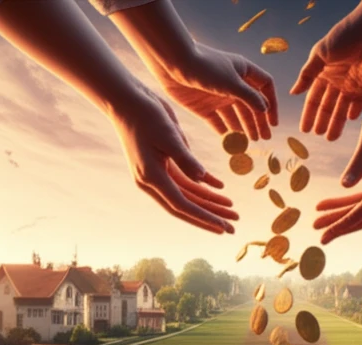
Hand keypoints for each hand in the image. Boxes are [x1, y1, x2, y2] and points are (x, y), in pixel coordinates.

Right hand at [109, 83, 238, 234]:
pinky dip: (204, 184)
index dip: (204, 217)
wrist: (128, 100)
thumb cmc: (146, 116)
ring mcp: (157, 173)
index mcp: (152, 177)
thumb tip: (203, 180)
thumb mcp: (169, 135)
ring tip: (232, 209)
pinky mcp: (163, 163)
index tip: (223, 226)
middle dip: (210, 216)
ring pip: (188, 194)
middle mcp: (153, 181)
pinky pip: (186, 179)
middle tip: (233, 226)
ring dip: (210, 201)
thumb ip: (186, 159)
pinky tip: (221, 187)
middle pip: (186, 205)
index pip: (182, 205)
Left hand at [151, 43, 277, 140]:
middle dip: (258, 121)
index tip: (272, 122)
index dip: (271, 104)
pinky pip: (217, 122)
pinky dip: (224, 132)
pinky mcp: (203, 106)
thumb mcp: (231, 82)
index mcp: (243, 72)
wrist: (173, 64)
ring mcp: (218, 96)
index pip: (264, 87)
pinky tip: (231, 143)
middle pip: (250, 105)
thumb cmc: (205, 67)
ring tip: (250, 142)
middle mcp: (232, 84)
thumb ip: (249, 97)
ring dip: (243, 128)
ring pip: (235, 115)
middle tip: (263, 139)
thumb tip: (265, 109)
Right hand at [291, 9, 361, 140]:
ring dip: (336, 123)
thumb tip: (293, 92)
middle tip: (317, 135)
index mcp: (325, 73)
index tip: (304, 129)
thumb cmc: (345, 36)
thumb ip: (307, 74)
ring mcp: (354, 86)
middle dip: (322, 121)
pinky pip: (360, 106)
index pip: (314, 98)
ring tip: (330, 138)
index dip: (309, 113)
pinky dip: (355, 113)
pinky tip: (349, 120)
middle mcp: (338, 82)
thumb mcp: (320, 53)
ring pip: (343, 110)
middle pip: (328, 107)